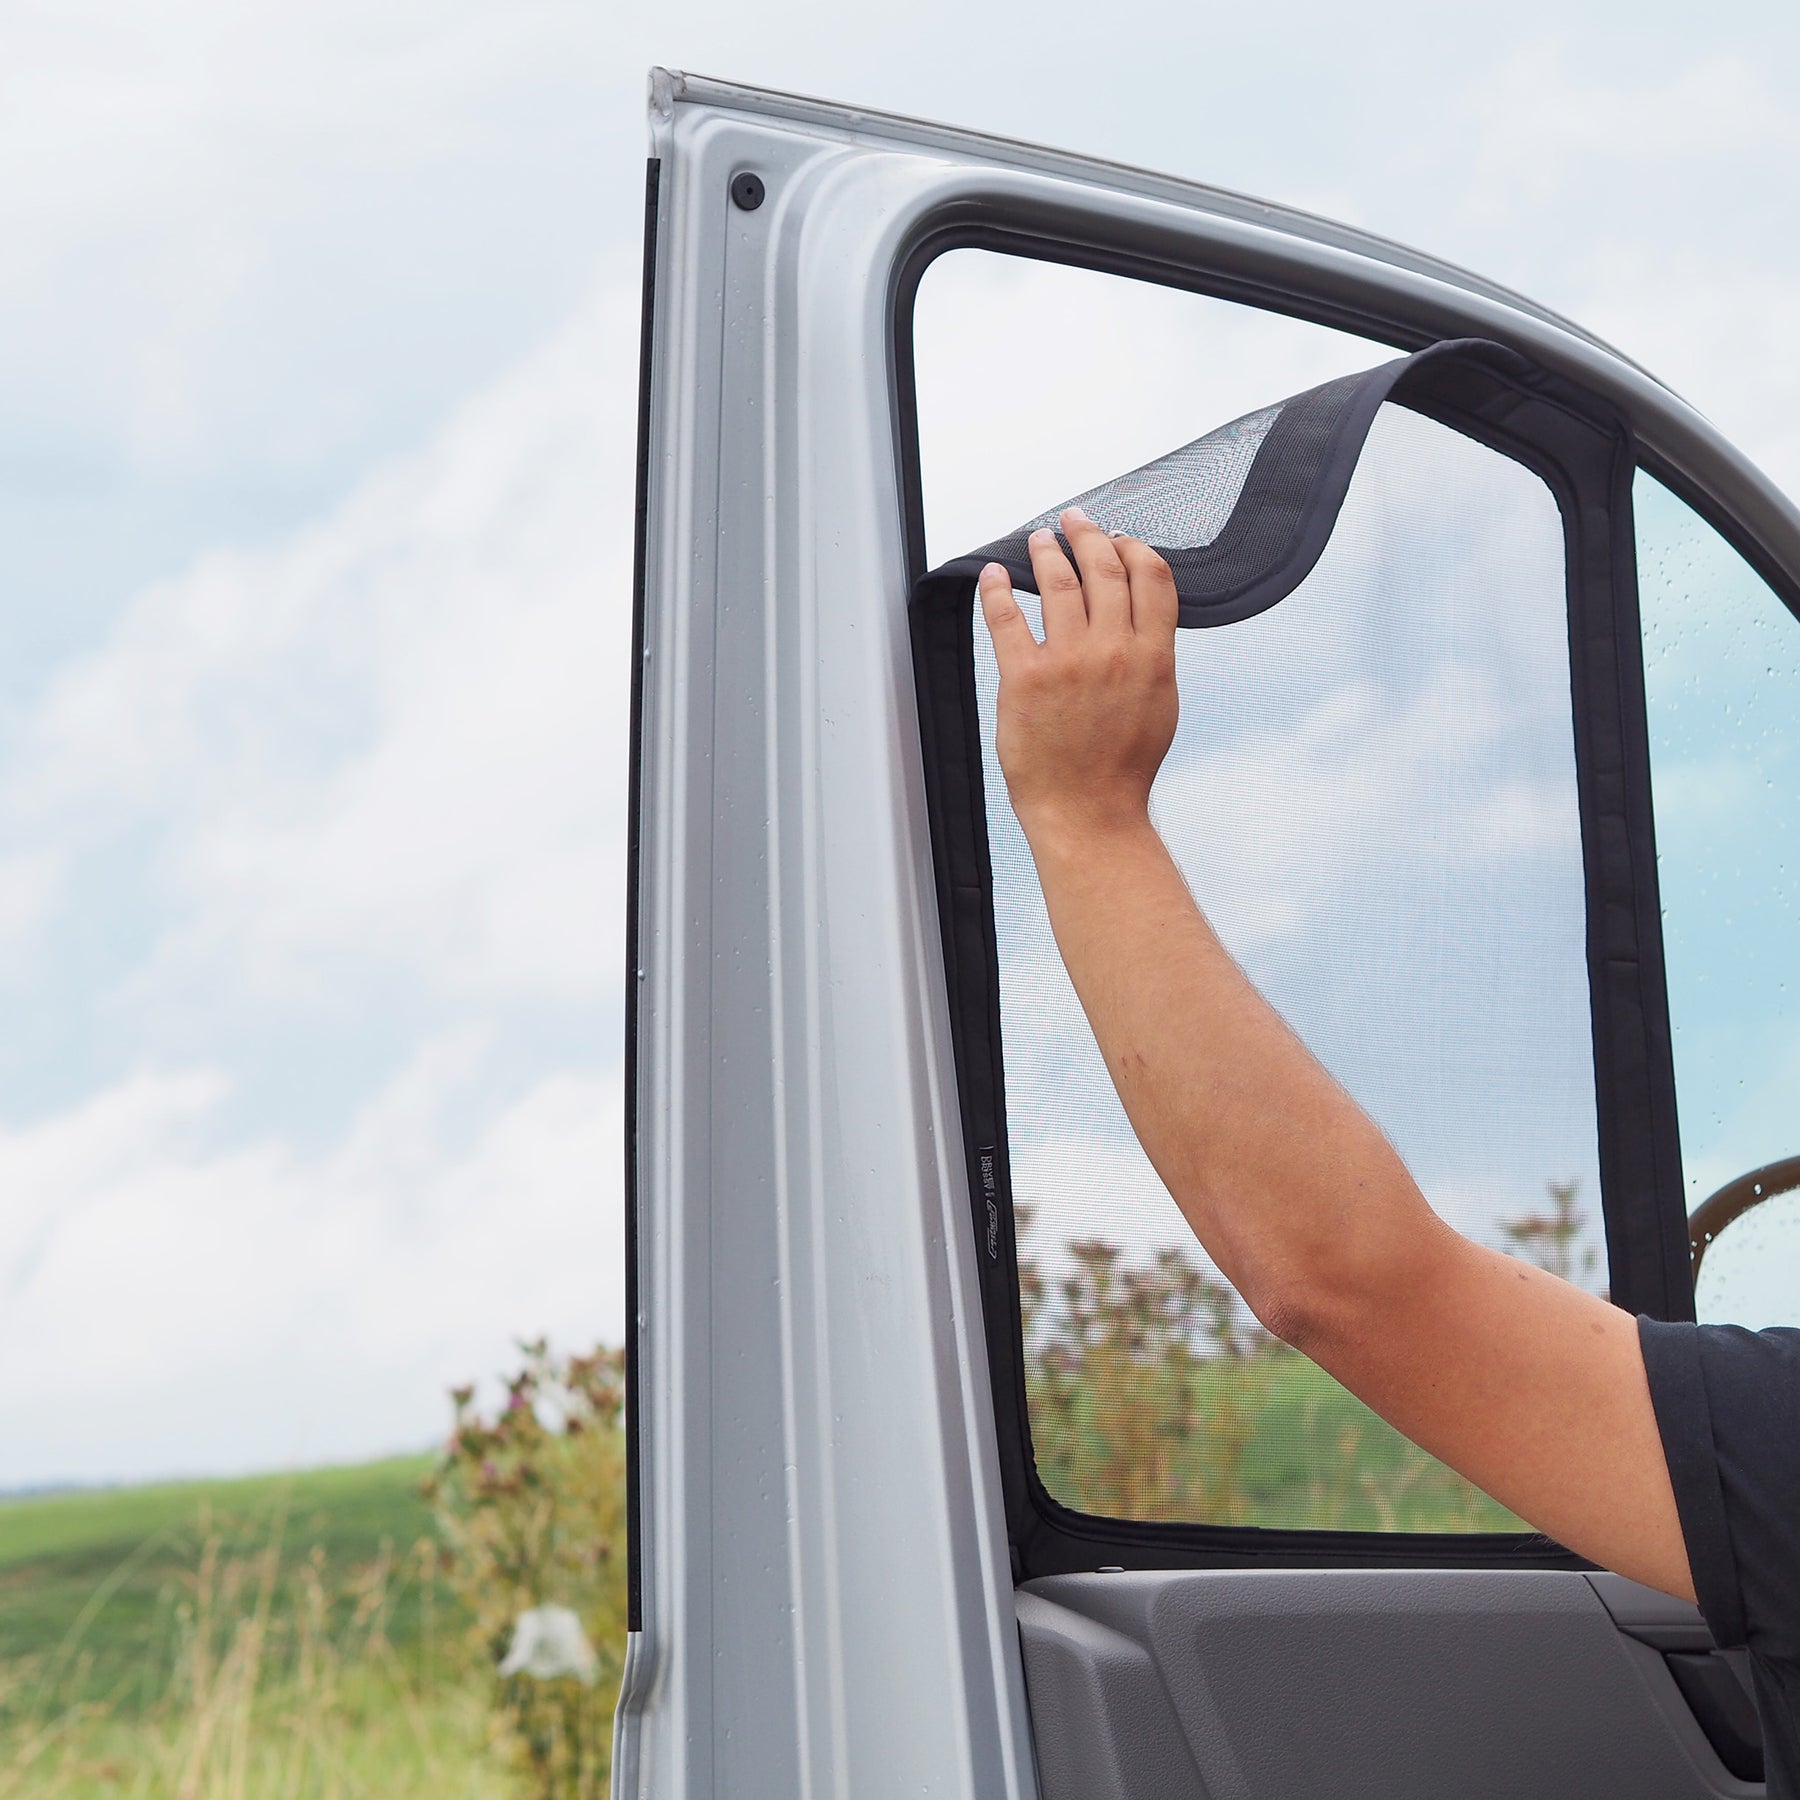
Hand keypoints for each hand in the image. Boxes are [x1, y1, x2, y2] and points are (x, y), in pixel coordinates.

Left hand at [978, 506, 1179, 851]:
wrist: (1090, 812)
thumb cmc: (1122, 769)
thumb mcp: (1160, 705)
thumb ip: (1153, 656)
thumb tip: (1145, 621)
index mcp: (1153, 656)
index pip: (1152, 576)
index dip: (1134, 547)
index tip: (1120, 538)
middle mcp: (1113, 650)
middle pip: (1104, 568)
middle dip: (1088, 534)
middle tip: (1075, 520)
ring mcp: (1068, 662)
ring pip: (1057, 583)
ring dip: (1047, 551)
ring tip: (1039, 539)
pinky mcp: (1025, 678)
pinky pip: (1007, 618)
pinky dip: (998, 590)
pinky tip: (994, 575)